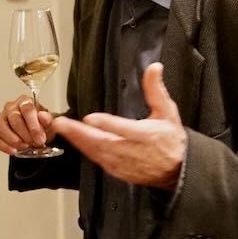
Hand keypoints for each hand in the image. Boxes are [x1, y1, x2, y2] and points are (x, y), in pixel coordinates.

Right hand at [0, 95, 55, 154]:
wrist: (36, 136)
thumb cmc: (41, 127)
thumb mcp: (49, 124)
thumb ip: (48, 119)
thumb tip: (43, 116)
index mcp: (25, 102)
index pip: (27, 109)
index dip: (34, 125)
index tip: (40, 138)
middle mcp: (11, 107)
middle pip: (14, 117)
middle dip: (25, 133)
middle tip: (33, 143)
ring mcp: (1, 118)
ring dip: (12, 139)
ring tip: (23, 146)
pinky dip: (2, 145)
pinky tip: (13, 150)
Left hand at [51, 63, 184, 189]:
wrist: (177, 171)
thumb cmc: (171, 140)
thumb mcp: (167, 112)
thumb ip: (156, 90)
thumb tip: (154, 67)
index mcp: (145, 135)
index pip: (123, 129)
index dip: (106, 124)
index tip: (89, 118)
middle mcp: (132, 151)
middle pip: (102, 142)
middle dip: (79, 133)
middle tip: (61, 123)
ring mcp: (123, 164)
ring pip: (96, 152)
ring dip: (77, 140)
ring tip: (62, 128)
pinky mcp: (117, 171)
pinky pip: (97, 160)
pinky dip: (85, 150)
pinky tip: (74, 140)